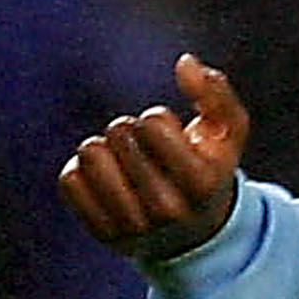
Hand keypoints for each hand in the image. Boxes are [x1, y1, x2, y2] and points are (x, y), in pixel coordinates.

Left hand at [60, 54, 248, 258]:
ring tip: (124, 164)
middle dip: (131, 131)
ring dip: (104, 149)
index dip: (157, 120)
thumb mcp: (228, 133)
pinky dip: (84, 171)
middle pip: (119, 132)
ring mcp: (133, 226)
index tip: (169, 139)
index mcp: (199, 182)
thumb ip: (216, 92)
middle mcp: (166, 210)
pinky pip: (70, 180)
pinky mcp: (102, 233)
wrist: (195, 236)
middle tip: (147, 154)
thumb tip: (185, 62)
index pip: (153, 122)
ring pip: (90, 154)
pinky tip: (106, 181)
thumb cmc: (210, 170)